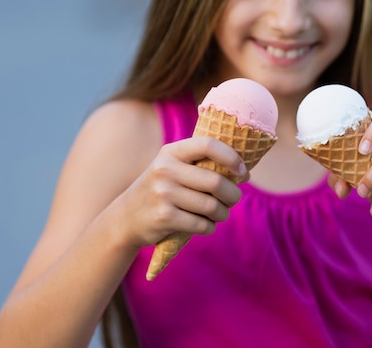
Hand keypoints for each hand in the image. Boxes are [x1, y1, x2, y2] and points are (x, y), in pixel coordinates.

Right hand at [111, 136, 247, 248]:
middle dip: (233, 194)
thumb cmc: (162, 190)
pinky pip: (202, 224)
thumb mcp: (174, 168)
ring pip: (212, 206)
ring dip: (223, 213)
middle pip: (216, 181)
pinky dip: (209, 227)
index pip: (208, 144)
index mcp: (171, 152)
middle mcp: (165, 169)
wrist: (126, 218)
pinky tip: (205, 225)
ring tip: (219, 214)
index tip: (242, 170)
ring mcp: (163, 194)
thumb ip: (204, 165)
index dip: (231, 157)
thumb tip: (245, 173)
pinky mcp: (164, 217)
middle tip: (233, 199)